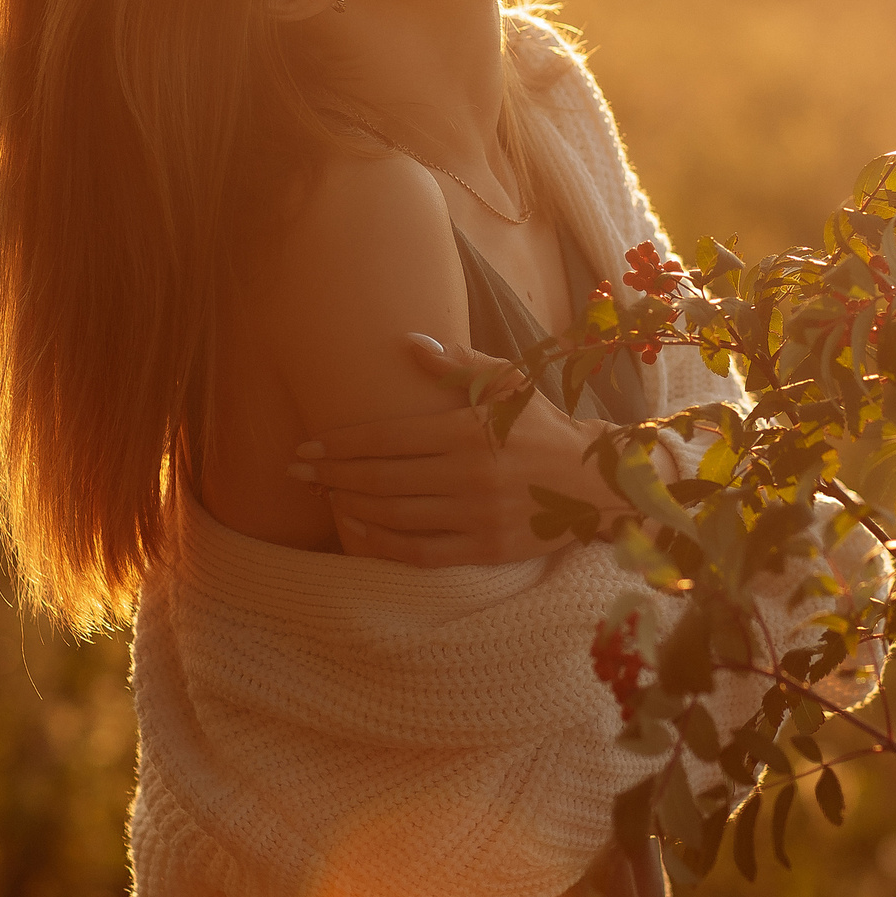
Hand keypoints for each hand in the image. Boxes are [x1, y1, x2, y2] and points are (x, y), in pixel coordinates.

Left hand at [286, 334, 617, 565]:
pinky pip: (421, 553)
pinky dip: (383, 544)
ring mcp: (477, 516)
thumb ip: (458, 366)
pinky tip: (359, 531)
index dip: (340, 445)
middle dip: (332, 476)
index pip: (388, 439)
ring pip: (396, 516)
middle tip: (298, 474)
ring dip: (352, 506)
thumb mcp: (508, 383)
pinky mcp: (486, 549)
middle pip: (382, 478)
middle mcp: (470, 475)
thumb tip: (410, 343)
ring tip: (325, 497)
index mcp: (469, 430)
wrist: (597, 482)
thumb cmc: (544, 426)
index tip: (306, 448)